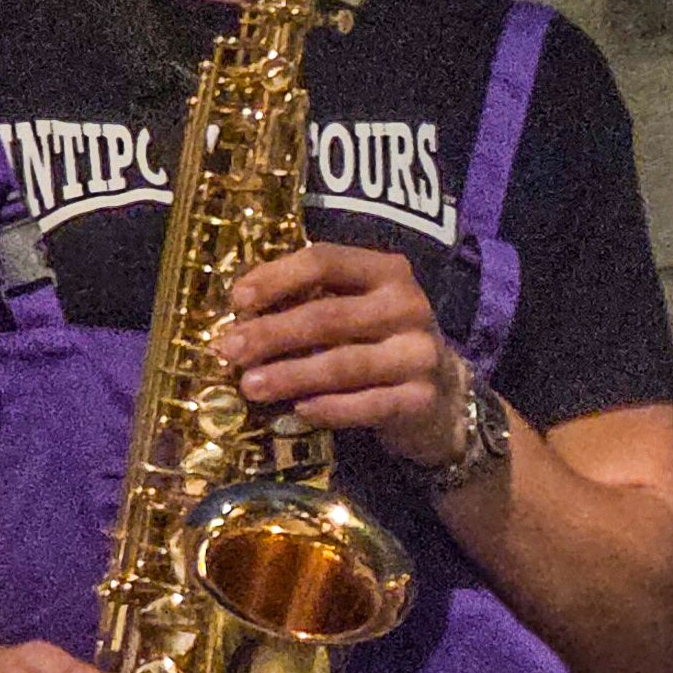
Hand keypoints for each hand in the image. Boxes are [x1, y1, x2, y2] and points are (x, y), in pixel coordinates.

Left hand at [219, 246, 471, 465]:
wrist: (442, 394)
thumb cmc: (380, 342)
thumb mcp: (356, 308)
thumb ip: (311, 301)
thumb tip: (241, 313)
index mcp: (387, 271)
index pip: (326, 261)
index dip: (277, 277)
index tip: (237, 300)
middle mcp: (408, 306)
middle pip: (328, 316)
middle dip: (272, 334)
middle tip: (229, 351)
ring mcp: (418, 354)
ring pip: (343, 364)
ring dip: (290, 375)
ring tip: (250, 386)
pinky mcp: (420, 398)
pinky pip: (366, 405)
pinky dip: (329, 409)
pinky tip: (299, 410)